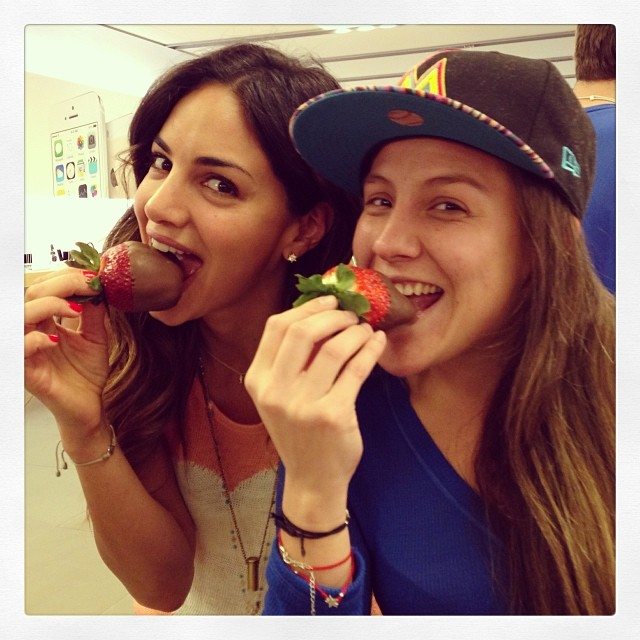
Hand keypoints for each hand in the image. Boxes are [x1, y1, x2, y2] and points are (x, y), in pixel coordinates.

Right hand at [25, 269, 108, 435]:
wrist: (90, 406)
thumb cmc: (87, 373)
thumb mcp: (96, 337)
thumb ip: (95, 314)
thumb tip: (98, 287)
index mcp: (46, 322)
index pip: (46, 289)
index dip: (67, 278)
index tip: (93, 275)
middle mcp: (32, 331)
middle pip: (32, 294)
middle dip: (61, 283)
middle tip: (88, 284)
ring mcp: (26, 350)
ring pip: (20, 315)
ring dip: (48, 305)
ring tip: (75, 309)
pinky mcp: (26, 371)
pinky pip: (18, 348)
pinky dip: (34, 339)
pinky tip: (55, 339)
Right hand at [245, 296, 386, 509]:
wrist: (312, 480)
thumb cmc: (299, 432)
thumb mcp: (279, 397)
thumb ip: (289, 361)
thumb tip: (322, 314)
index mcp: (258, 380)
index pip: (276, 327)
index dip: (306, 308)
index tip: (328, 301)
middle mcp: (275, 391)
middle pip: (302, 331)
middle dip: (332, 314)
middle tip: (351, 314)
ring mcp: (303, 405)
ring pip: (333, 348)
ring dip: (355, 332)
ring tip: (365, 330)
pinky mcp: (333, 415)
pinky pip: (356, 370)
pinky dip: (370, 351)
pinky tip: (377, 344)